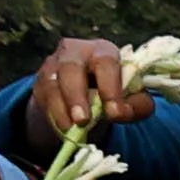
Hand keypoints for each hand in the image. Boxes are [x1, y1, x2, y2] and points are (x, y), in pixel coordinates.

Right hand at [25, 37, 139, 142]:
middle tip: (83, 120)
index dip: (110, 87)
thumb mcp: (135, 98)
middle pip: (71, 68)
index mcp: (104, 51)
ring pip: (52, 82)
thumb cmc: (116, 92)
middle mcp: (76, 51)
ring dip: (61, 107)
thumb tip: (121, 113)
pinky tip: (63, 127)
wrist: (90, 95)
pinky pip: (44, 96)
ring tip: (71, 129)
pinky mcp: (42, 81)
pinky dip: (53, 113)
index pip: (106, 62)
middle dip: (77, 96)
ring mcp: (55, 64)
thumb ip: (138, 105)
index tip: (115, 113)